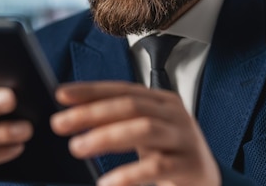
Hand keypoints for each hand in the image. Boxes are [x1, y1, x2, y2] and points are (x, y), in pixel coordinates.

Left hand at [50, 81, 220, 185]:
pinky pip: (157, 167)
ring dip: (106, 137)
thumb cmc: (169, 155)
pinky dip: (129, 174)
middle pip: (130, 105)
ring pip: (143, 129)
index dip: (92, 90)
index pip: (123, 89)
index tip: (61, 94)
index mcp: (162, 101)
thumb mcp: (144, 133)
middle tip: (60, 123)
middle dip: (92, 112)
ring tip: (77, 147)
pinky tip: (107, 183)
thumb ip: (118, 121)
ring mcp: (184, 139)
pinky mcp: (190, 166)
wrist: (205, 183)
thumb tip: (73, 116)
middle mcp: (175, 114)